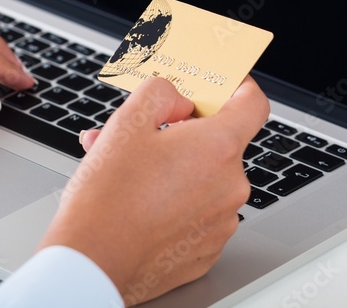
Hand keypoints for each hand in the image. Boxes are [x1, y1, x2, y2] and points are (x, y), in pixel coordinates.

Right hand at [38, 76, 268, 305]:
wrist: (93, 261)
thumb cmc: (107, 197)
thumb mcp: (126, 123)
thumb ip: (160, 93)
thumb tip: (177, 99)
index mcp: (217, 148)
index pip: (253, 104)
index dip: (237, 87)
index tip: (221, 85)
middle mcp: (229, 186)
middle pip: (219, 144)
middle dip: (181, 134)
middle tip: (143, 134)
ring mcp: (221, 222)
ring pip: (203, 179)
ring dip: (173, 168)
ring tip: (128, 171)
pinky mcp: (207, 249)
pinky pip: (198, 212)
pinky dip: (175, 202)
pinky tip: (139, 202)